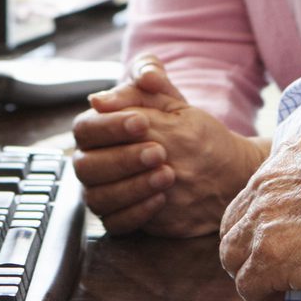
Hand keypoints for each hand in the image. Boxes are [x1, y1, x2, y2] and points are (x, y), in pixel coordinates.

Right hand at [70, 56, 267, 235]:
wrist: (215, 166)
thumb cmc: (184, 126)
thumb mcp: (170, 98)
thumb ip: (151, 78)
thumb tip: (132, 81)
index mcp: (98, 130)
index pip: (85, 129)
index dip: (110, 127)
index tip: (142, 123)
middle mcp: (94, 162)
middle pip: (86, 166)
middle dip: (122, 159)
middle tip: (159, 153)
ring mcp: (104, 192)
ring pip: (98, 198)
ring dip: (131, 187)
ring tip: (167, 176)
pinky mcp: (121, 218)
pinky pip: (115, 223)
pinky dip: (137, 212)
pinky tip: (161, 199)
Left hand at [219, 129, 300, 300]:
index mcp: (292, 154)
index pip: (259, 189)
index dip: (267, 214)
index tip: (283, 231)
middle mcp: (270, 182)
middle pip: (236, 219)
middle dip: (248, 242)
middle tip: (269, 262)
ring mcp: (266, 220)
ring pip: (232, 252)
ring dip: (250, 269)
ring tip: (271, 284)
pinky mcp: (271, 257)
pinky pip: (246, 284)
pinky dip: (259, 294)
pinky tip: (278, 298)